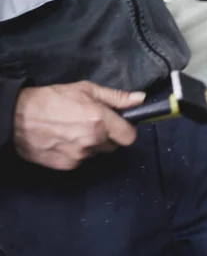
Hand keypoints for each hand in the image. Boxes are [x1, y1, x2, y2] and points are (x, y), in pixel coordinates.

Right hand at [13, 81, 145, 170]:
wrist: (17, 117)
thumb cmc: (52, 99)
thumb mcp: (86, 89)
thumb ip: (116, 97)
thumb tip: (140, 99)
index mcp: (100, 120)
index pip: (130, 136)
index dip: (125, 130)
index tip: (118, 124)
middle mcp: (93, 140)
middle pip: (113, 145)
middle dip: (107, 136)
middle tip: (91, 123)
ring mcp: (80, 155)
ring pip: (96, 152)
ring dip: (91, 144)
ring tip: (73, 129)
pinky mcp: (67, 165)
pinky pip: (81, 160)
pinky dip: (77, 152)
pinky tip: (64, 139)